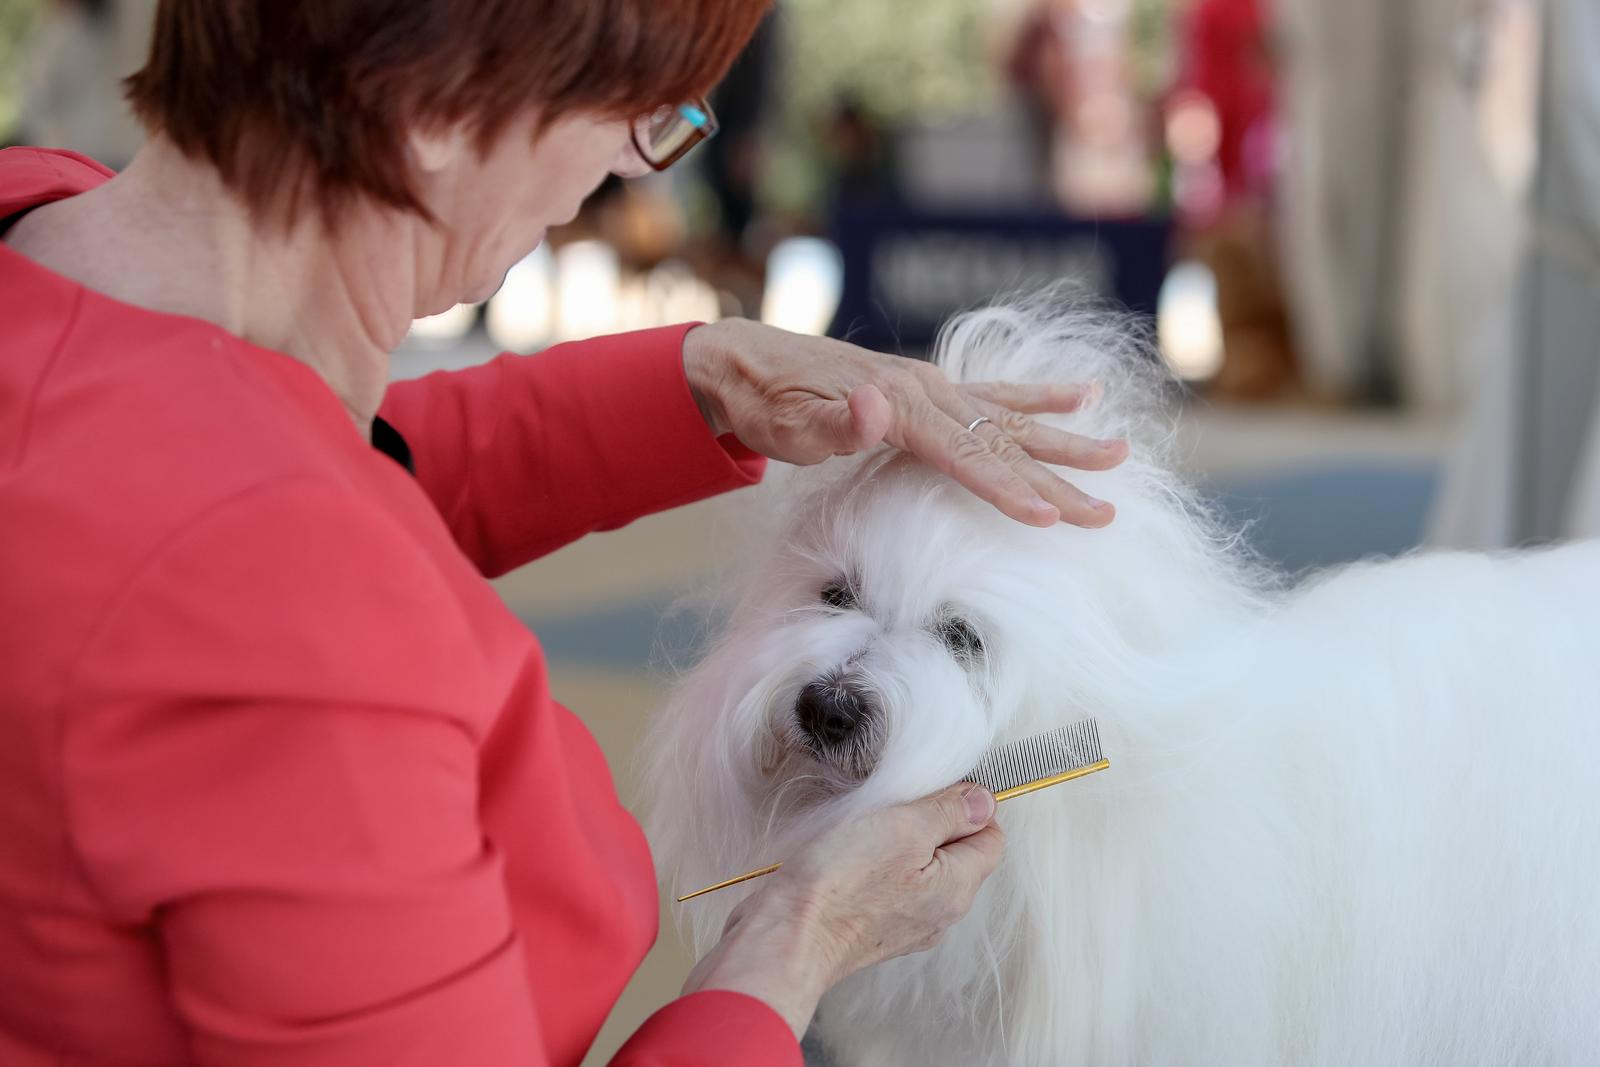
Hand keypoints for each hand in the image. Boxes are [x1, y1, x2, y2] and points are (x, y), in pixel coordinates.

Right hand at [681, 783, 1003, 1037]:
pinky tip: (849, 855)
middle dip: (931, 822)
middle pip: (956, 852)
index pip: (991, 836)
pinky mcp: (872, 928)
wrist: (786, 937)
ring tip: (866, 830)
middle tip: (894, 808)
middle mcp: (939, 913)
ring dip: (899, 842)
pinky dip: (876, 866)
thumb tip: (982, 801)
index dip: (969, 804)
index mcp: (958, 888)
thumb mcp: (904, 828)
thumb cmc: (840, 884)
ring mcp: (906, 925)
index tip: (934, 790)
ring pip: (921, 868)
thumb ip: (949, 812)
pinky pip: (889, 885)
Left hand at [683, 318, 1127, 527]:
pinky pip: (997, 393)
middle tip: (1107, 511)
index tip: (1050, 516)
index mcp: (900, 405)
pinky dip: (1040, 394)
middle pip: (1003, 441)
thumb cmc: (766, 402)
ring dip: (1066, 439)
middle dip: (1058, 478)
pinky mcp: (930, 389)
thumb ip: (836, 421)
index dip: (1007, 487)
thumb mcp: (789, 422)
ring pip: (1012, 418)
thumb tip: (875, 405)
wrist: (748, 362)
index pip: (965, 455)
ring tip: (1121, 453)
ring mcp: (933, 387)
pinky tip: (1082, 394)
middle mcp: (927, 392)